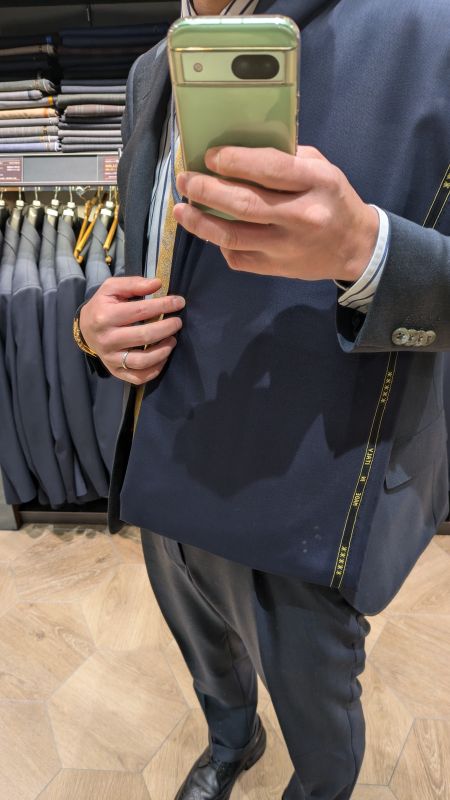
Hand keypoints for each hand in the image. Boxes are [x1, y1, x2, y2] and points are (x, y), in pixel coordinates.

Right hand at [79, 277, 184, 384]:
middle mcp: (107, 339)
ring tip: (172, 340)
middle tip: (178, 322)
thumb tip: (157, 284)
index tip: (179, 302)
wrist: (85, 329)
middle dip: (167, 328)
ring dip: (163, 350)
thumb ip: (134, 284)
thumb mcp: (112, 288)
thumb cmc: (103, 306)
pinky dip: (155, 369)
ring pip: (143, 360)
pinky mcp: (115, 371)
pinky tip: (163, 357)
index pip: (141, 311)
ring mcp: (110, 358)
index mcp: (105, 316)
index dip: (164, 305)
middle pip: (145, 336)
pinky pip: (139, 377)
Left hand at [174, 145, 378, 282]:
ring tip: (182, 208)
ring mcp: (287, 247)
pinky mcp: (276, 269)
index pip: (269, 169)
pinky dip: (218, 243)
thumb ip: (286, 158)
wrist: (355, 248)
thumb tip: (236, 150)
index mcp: (317, 183)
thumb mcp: (321, 168)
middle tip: (185, 180)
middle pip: (243, 204)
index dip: (234, 161)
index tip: (209, 156)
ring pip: (233, 236)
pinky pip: (237, 257)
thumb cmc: (332, 200)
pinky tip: (210, 230)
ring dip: (200, 222)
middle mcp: (302, 217)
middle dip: (206, 190)